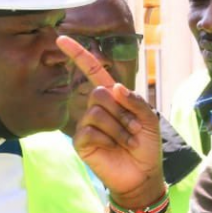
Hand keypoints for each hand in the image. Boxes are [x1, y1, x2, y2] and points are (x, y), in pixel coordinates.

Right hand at [58, 35, 164, 207]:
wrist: (142, 175)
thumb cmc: (147, 146)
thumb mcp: (150, 119)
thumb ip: (136, 100)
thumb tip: (115, 87)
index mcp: (113, 98)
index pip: (93, 71)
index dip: (79, 54)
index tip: (61, 37)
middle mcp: (97, 108)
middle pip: (98, 92)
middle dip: (121, 112)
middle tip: (132, 129)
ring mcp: (87, 124)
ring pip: (96, 112)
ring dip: (118, 128)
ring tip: (126, 141)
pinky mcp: (81, 141)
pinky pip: (89, 131)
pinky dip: (107, 140)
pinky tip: (113, 149)